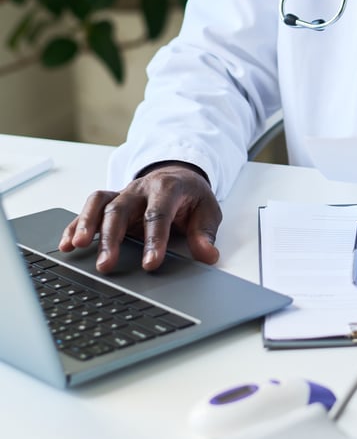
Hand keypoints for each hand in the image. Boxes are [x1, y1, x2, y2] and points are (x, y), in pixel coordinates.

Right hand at [58, 164, 221, 272]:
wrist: (178, 175)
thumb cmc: (191, 196)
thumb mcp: (207, 210)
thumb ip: (205, 233)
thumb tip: (208, 256)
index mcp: (168, 188)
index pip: (158, 215)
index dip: (154, 240)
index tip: (151, 264)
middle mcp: (140, 189)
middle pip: (121, 209)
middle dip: (112, 238)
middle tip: (106, 264)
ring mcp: (122, 193)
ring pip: (99, 204)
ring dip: (86, 224)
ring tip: (76, 247)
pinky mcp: (110, 201)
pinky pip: (89, 209)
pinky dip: (75, 225)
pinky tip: (66, 244)